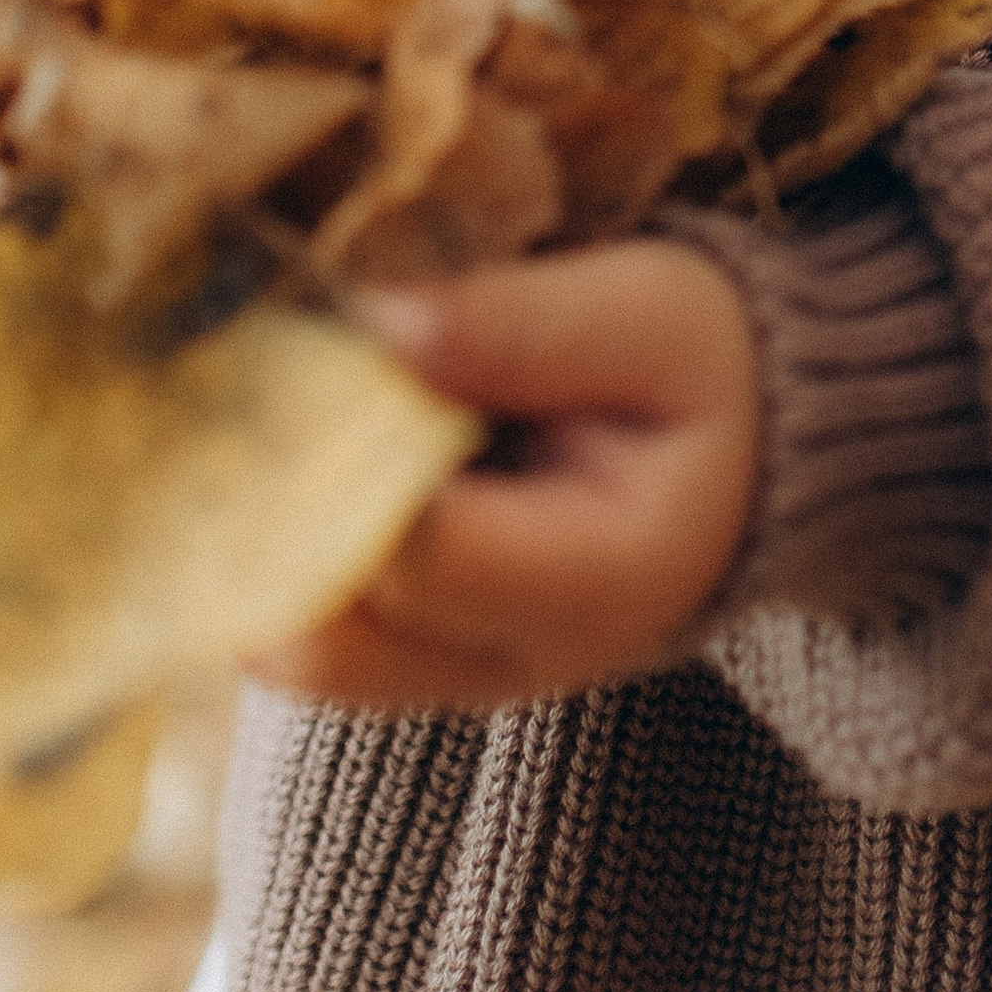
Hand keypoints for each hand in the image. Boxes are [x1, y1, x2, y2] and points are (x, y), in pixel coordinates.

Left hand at [254, 238, 760, 712]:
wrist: (738, 451)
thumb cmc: (699, 368)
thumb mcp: (654, 312)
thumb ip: (527, 325)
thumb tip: (375, 322)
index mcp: (599, 581)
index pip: (420, 554)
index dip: (341, 457)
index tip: (306, 346)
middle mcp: (512, 666)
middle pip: (326, 642)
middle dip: (266, 516)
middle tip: (252, 381)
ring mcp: (451, 680)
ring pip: (290, 657)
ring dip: (252, 542)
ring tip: (260, 410)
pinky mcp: (409, 664)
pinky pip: (299, 637)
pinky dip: (267, 554)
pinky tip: (285, 450)